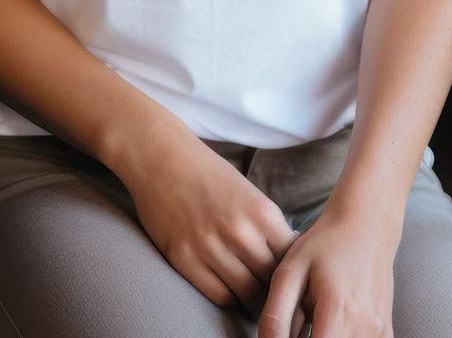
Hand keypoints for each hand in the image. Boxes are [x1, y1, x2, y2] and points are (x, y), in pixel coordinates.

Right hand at [116, 126, 305, 327]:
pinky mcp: (184, 259)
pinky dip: (228, 295)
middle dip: (273, 286)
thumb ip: (268, 226)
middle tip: (271, 288)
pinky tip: (228, 284)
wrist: (162, 157)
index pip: (290, 259)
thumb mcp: (249, 193)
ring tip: (252, 290)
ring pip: (247, 293)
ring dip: (252, 295)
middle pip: (270, 280)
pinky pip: (219, 295)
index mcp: (261, 212)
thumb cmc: (208, 173)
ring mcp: (210, 247)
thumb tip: (288, 258)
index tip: (286, 272)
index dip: (290, 269)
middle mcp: (238, 232)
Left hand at [258, 203, 398, 337]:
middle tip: (300, 322)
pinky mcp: (386, 333)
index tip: (288, 332)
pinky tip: (331, 325)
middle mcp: (365, 326)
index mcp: (339, 309)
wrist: (365, 224)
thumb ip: (276, 313)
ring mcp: (379, 332)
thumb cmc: (325, 243)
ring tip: (314, 322)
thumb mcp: (291, 270)